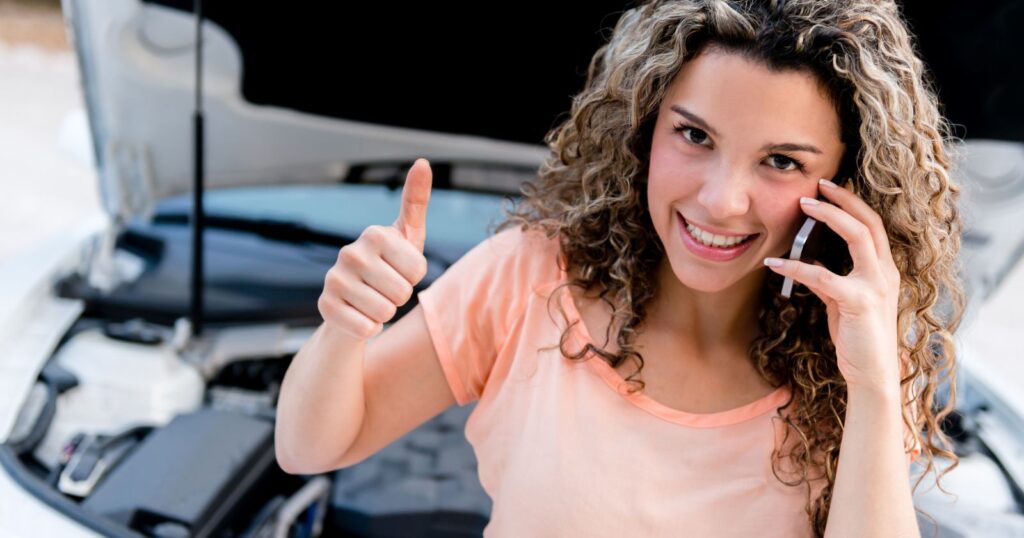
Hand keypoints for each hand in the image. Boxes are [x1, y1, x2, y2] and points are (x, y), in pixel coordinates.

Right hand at [318, 158, 432, 340]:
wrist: (352, 304)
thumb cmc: (388, 265)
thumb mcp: (407, 235)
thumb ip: (416, 200)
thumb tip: (423, 162)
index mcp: (374, 233)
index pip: (418, 271)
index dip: (414, 277)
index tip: (398, 269)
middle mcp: (349, 252)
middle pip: (403, 293)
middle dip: (399, 297)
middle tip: (384, 288)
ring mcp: (333, 280)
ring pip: (385, 313)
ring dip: (385, 313)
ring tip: (372, 301)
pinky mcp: (324, 308)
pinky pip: (367, 329)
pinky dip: (369, 328)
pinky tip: (359, 315)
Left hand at [763, 178, 901, 392]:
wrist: (871, 374)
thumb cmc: (857, 338)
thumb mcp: (843, 302)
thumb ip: (831, 281)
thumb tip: (810, 264)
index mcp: (883, 270)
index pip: (871, 225)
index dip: (851, 203)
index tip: (828, 188)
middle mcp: (886, 272)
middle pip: (869, 221)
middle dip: (843, 198)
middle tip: (817, 184)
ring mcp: (876, 286)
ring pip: (858, 236)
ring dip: (829, 217)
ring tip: (802, 206)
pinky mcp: (860, 302)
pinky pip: (824, 276)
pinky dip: (797, 267)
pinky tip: (774, 263)